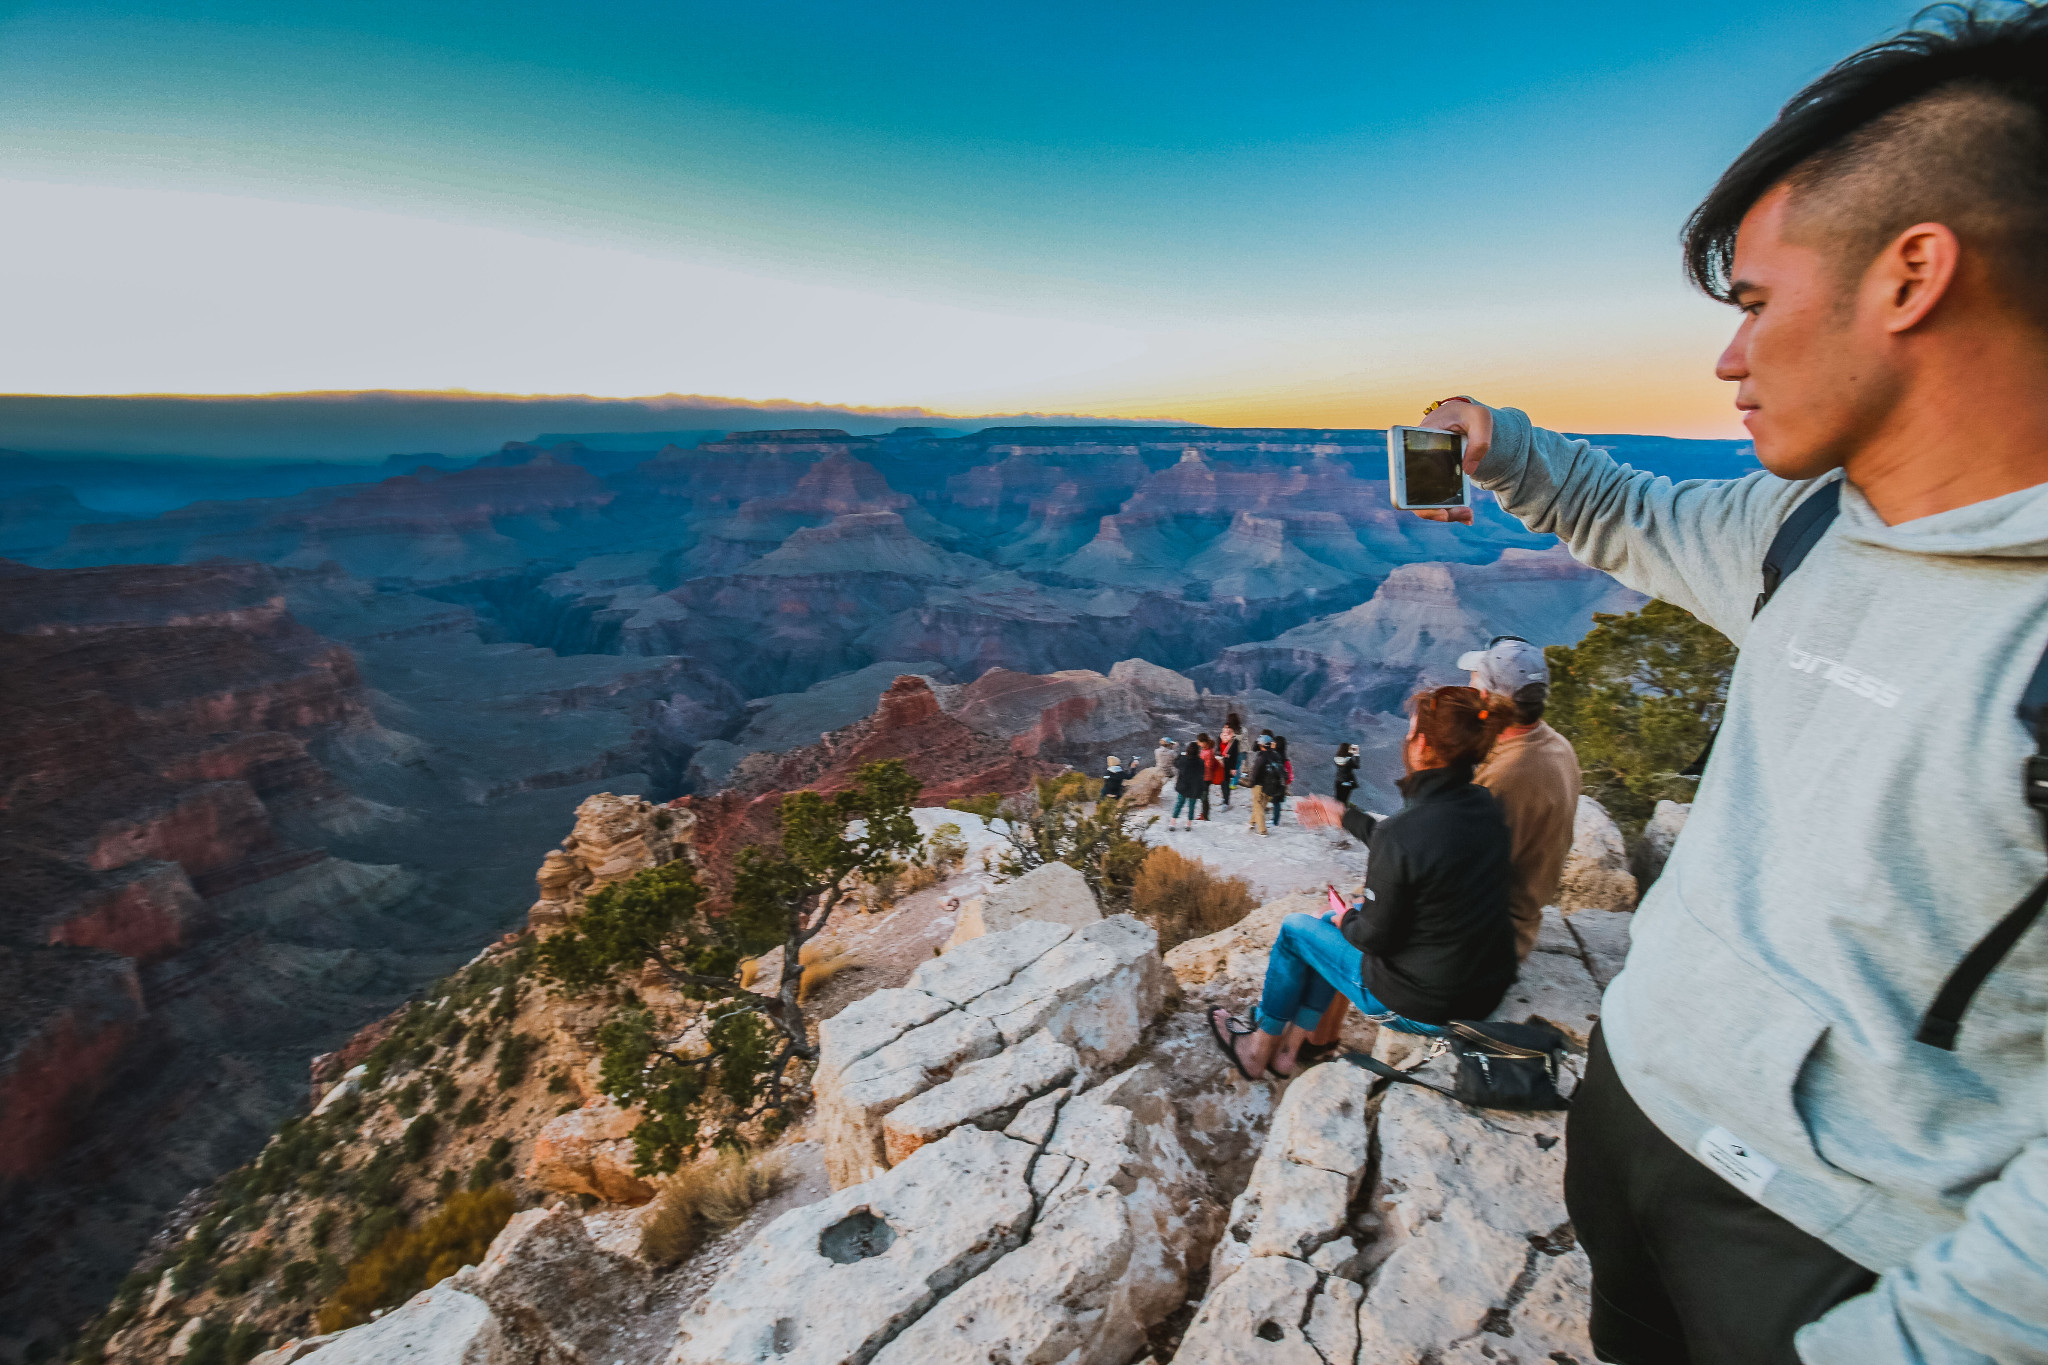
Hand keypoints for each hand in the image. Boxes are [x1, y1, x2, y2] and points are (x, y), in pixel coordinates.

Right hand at [1410, 398, 1491, 524]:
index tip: (1427, 499)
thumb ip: (1479, 440)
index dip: (1407, 490)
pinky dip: (1452, 510)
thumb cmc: (1469, 416)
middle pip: (1410, 492)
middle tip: (1448, 516)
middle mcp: (1415, 459)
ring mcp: (1425, 472)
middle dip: (1429, 510)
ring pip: (1424, 501)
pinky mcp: (1436, 481)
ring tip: (1468, 516)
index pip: (1404, 466)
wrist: (1466, 419)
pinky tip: (1468, 516)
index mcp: (1417, 440)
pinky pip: (1437, 501)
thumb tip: (1467, 471)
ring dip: (1444, 513)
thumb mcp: (1481, 419)